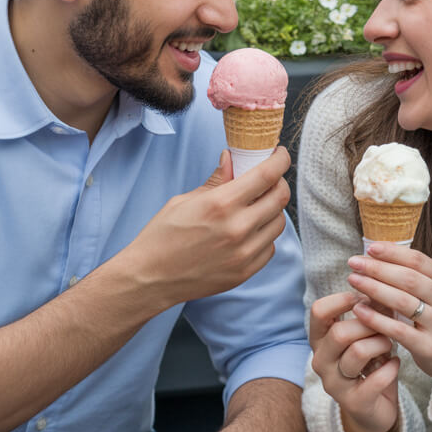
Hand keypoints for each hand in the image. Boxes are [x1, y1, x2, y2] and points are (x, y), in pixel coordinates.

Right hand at [125, 147, 290, 311]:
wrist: (150, 277)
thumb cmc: (162, 236)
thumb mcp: (185, 200)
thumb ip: (216, 180)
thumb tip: (231, 159)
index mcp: (221, 204)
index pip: (267, 174)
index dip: (280, 159)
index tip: (280, 154)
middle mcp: (238, 228)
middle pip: (280, 197)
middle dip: (280, 181)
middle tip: (271, 178)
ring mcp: (244, 252)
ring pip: (279, 223)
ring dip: (273, 209)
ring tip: (257, 205)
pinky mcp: (245, 271)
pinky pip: (269, 247)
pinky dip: (264, 234)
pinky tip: (249, 230)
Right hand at [309, 290, 400, 431]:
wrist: (375, 409)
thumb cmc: (370, 363)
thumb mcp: (365, 335)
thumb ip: (369, 313)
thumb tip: (380, 283)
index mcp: (320, 339)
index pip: (319, 311)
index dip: (343, 299)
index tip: (365, 296)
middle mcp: (321, 361)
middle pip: (340, 332)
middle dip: (369, 324)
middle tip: (386, 324)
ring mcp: (335, 383)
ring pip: (358, 352)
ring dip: (381, 344)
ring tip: (391, 344)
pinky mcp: (353, 403)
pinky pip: (375, 379)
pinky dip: (391, 368)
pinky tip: (396, 364)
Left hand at [346, 244, 431, 388]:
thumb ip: (410, 275)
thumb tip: (375, 255)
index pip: (418, 260)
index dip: (393, 252)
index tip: (370, 248)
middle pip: (409, 278)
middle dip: (378, 268)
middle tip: (354, 263)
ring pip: (403, 302)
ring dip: (374, 288)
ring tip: (353, 280)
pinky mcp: (429, 347)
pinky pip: (399, 330)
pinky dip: (377, 319)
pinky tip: (359, 310)